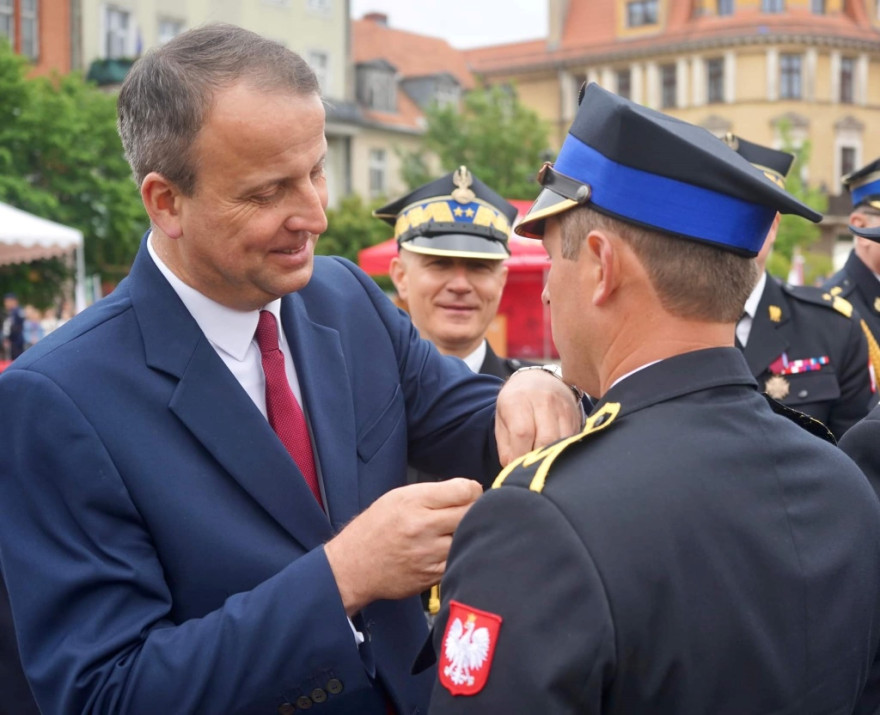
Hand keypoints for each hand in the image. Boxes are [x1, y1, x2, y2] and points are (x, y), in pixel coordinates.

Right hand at [324, 478, 481, 614]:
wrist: (354, 566)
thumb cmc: (376, 527)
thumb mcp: (398, 497)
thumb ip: (433, 493)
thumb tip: (469, 492)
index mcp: (414, 502)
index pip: (464, 490)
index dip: (473, 490)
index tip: (469, 494)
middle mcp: (422, 527)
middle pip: (472, 514)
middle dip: (476, 511)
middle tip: (471, 512)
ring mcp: (428, 554)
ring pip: (468, 540)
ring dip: (470, 535)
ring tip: (459, 531)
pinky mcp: (431, 575)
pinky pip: (459, 561)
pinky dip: (460, 554)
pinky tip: (450, 549)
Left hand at [495, 369, 582, 465]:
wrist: (539, 380)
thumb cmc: (516, 404)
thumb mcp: (503, 420)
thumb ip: (505, 447)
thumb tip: (512, 469)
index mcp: (518, 401)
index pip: (523, 433)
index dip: (520, 456)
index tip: (517, 468)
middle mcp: (543, 401)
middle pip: (546, 439)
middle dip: (537, 459)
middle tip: (530, 468)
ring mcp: (563, 407)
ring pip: (562, 442)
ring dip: (551, 457)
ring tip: (541, 462)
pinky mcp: (576, 416)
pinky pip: (573, 440)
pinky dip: (563, 451)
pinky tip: (554, 454)